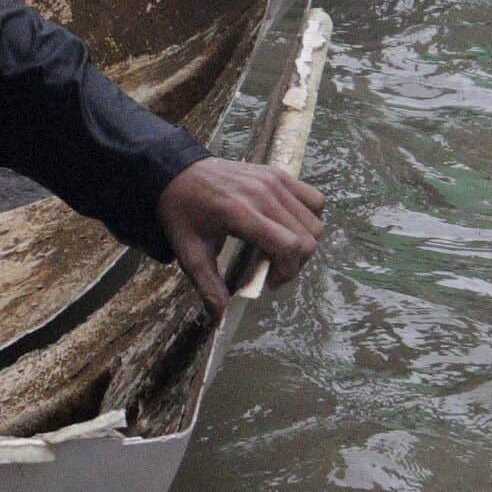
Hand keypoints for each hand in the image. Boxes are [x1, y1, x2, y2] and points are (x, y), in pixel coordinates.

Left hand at [156, 154, 326, 314]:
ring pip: (315, 219)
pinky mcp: (278, 173)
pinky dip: (309, 218)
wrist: (175, 172)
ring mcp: (274, 180)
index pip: (289, 245)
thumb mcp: (189, 254)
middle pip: (308, 236)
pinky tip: (288, 227)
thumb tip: (223, 319)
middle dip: (297, 262)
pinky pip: (314, 199)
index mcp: (241, 213)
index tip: (269, 282)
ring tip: (282, 249)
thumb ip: (209, 288)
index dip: (287, 272)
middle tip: (274, 269)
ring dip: (305, 241)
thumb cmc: (181, 213)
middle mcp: (264, 193)